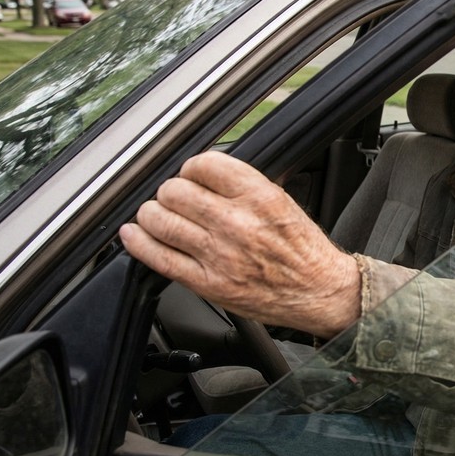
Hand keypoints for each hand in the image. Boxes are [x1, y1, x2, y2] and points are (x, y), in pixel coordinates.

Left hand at [119, 151, 360, 337]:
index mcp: (260, 197)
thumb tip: (204, 172)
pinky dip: (139, 243)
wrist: (319, 291)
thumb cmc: (304, 250)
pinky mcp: (209, 283)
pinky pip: (159, 258)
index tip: (192, 175)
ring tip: (156, 215)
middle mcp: (238, 223)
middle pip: (176, 190)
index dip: (192, 168)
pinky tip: (135, 234)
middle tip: (175, 198)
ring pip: (160, 220)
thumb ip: (244, 186)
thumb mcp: (283, 202)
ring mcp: (220, 255)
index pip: (204, 164)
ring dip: (151, 213)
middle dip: (171, 191)